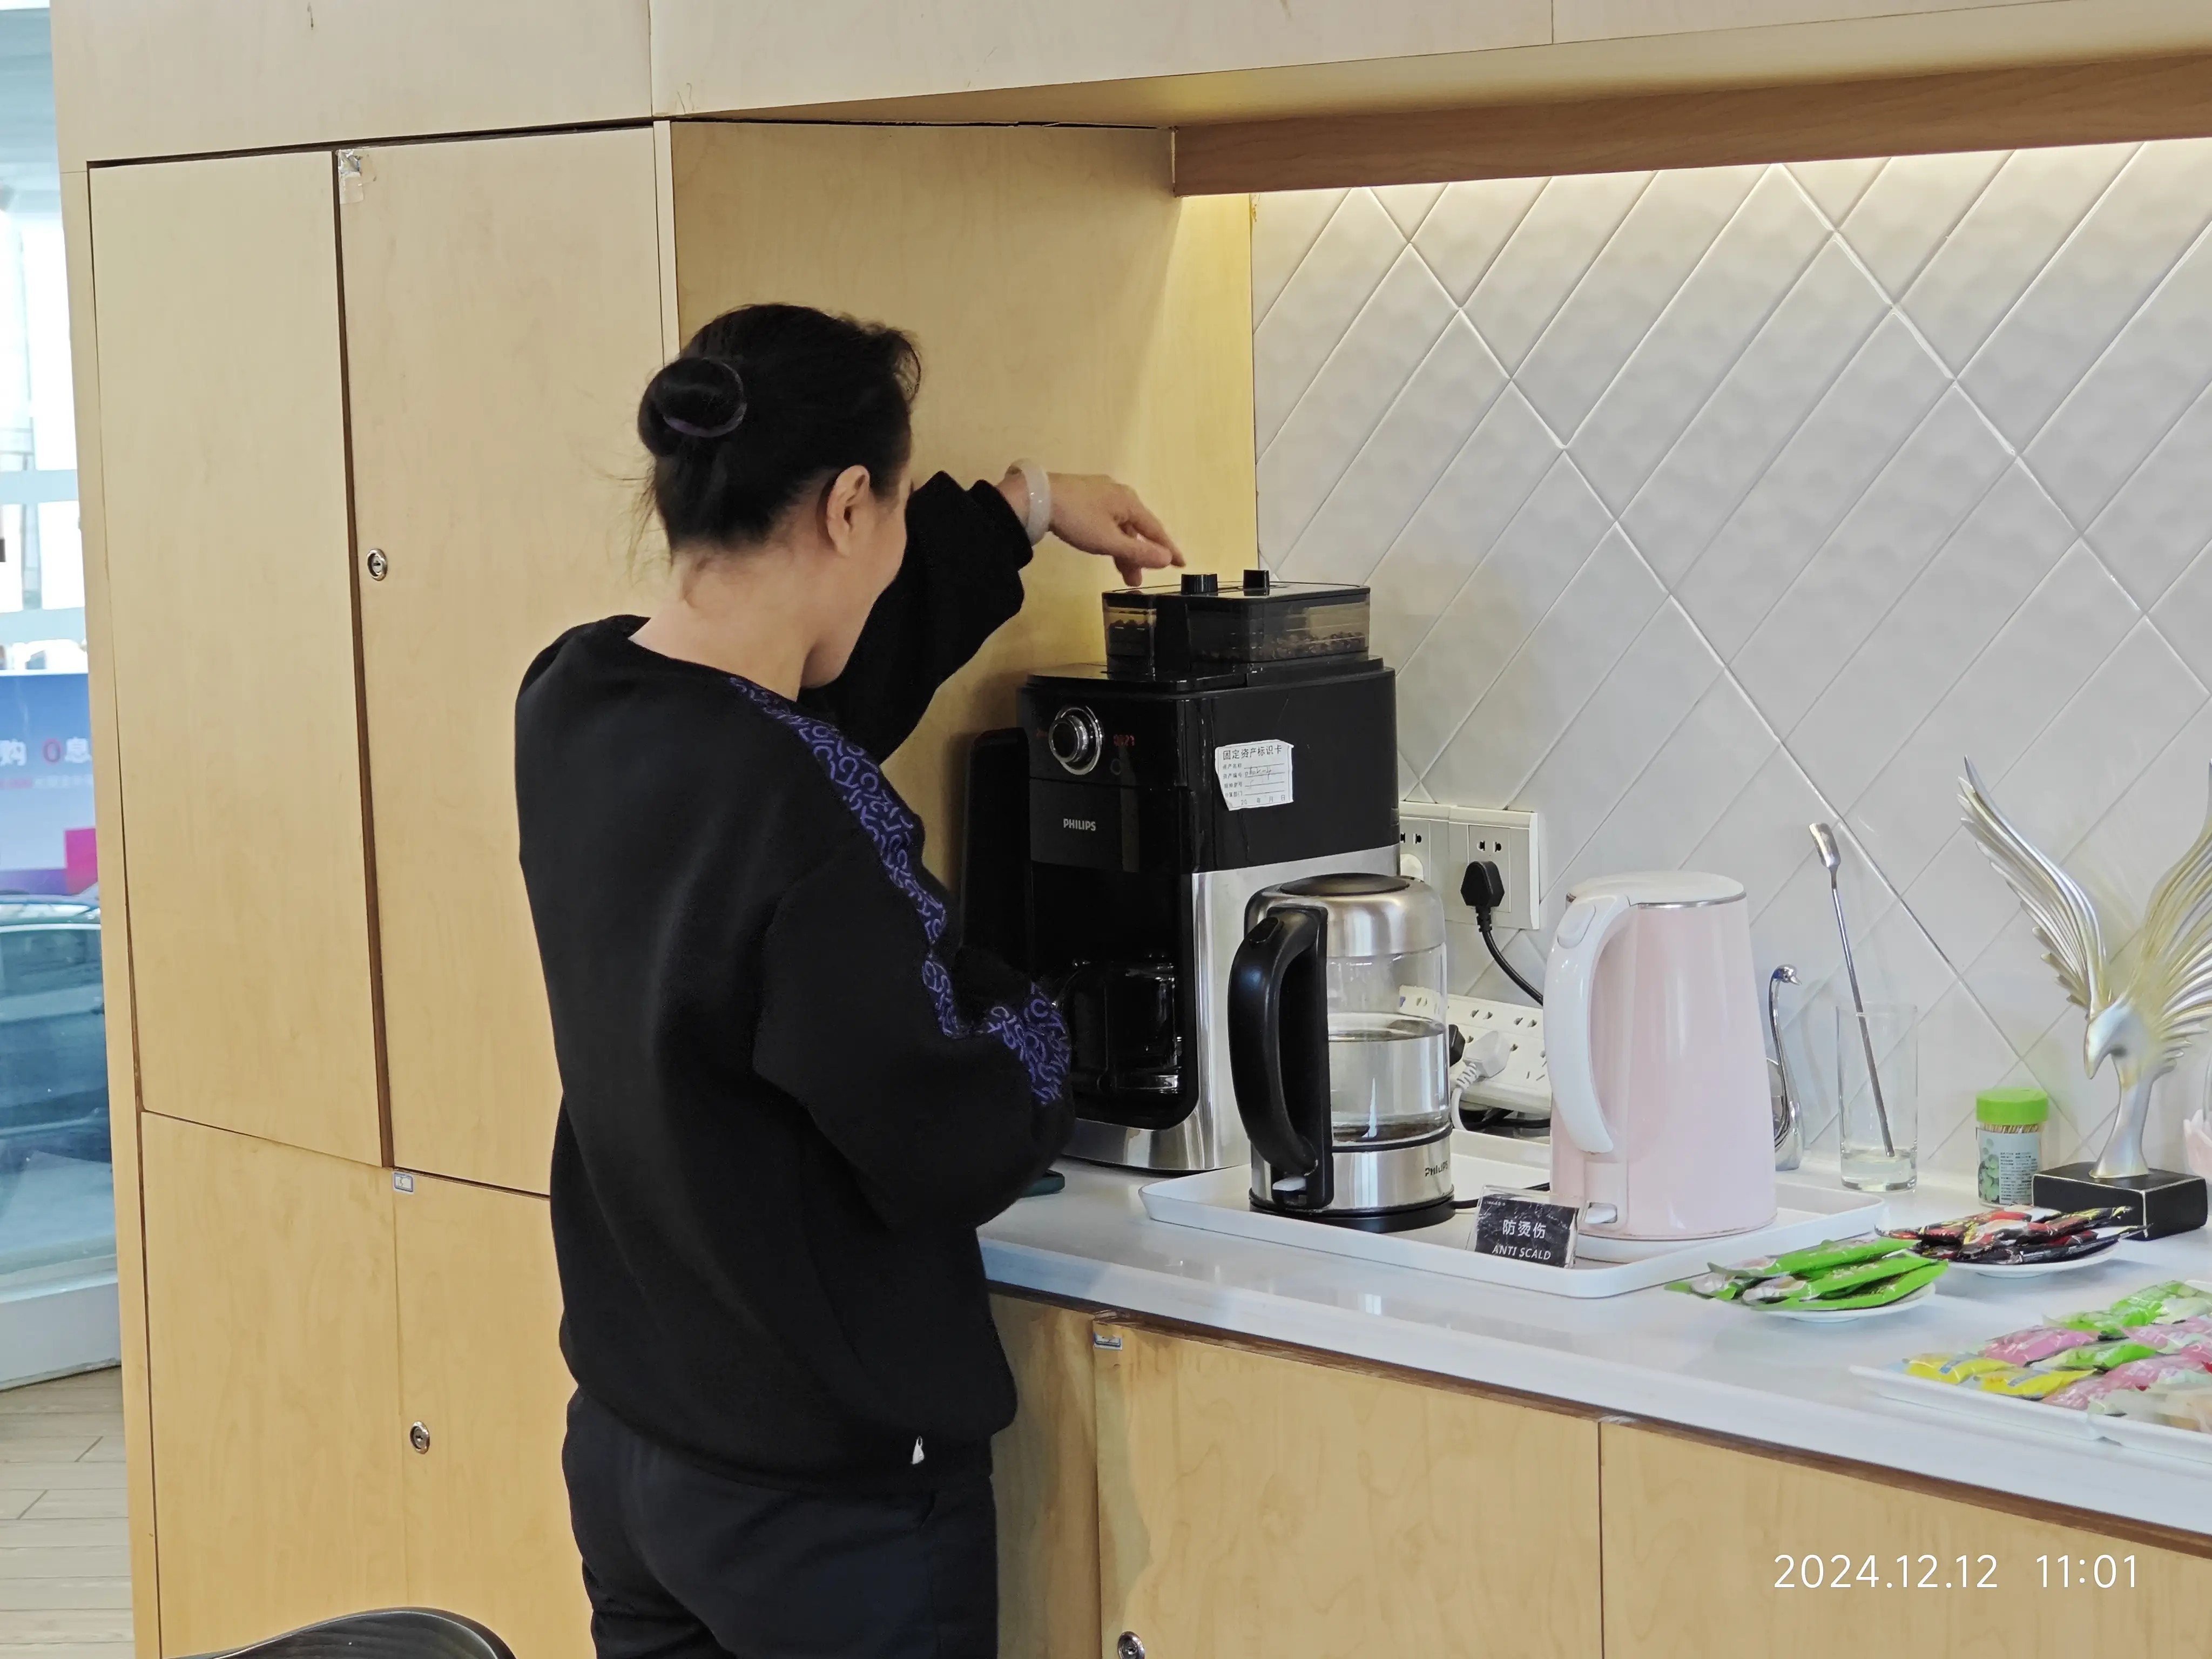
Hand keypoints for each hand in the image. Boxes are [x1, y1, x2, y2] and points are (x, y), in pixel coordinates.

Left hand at [1005, 469, 1184, 586]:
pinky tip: (1105, 548)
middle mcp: (1119, 494)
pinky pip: (1107, 520)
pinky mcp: (1084, 496)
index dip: (1168, 549)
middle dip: (1139, 556)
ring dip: (1123, 550)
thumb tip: (1167, 558)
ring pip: (1120, 526)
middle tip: (1137, 581)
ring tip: (1122, 573)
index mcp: (1129, 502)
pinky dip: (1110, 538)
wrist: (1037, 498)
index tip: (1181, 564)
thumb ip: (1138, 552)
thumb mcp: (1108, 541)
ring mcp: (1101, 493)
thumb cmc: (1077, 519)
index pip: (1155, 529)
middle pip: (1137, 529)